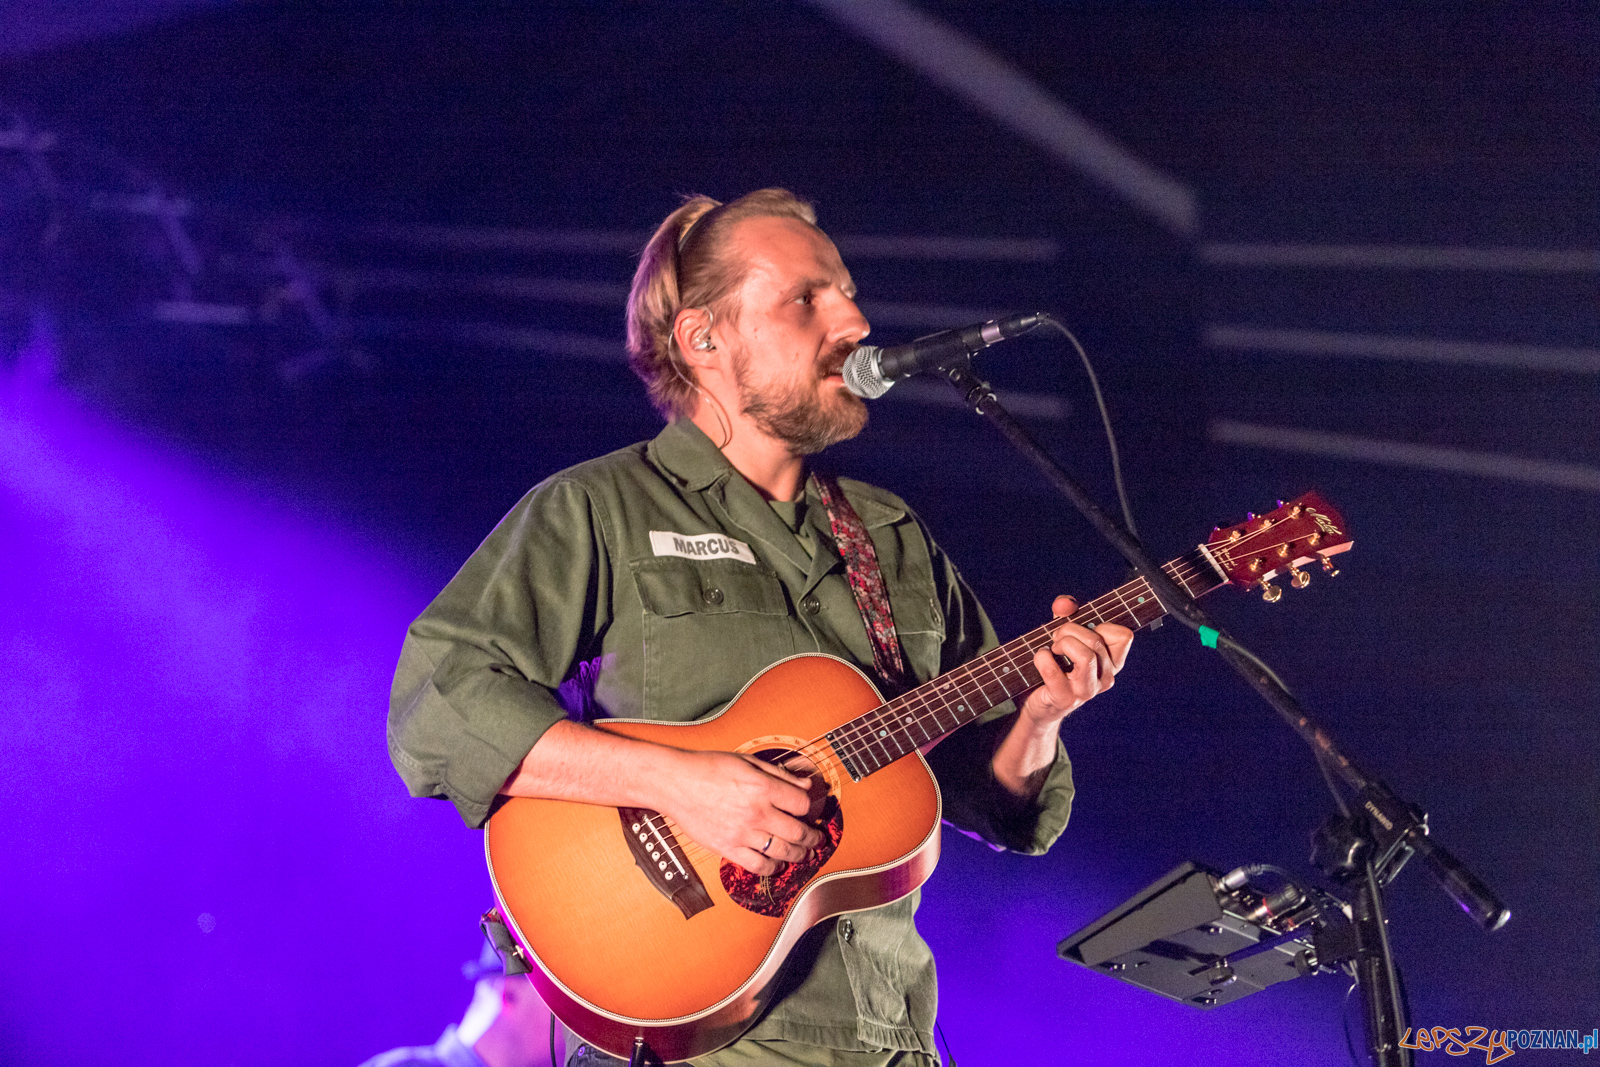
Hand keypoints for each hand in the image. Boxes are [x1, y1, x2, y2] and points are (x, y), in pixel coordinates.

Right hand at [657, 750, 822, 875]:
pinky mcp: (727, 848)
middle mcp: (755, 813)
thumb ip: (779, 774)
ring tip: (803, 852)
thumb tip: (805, 784)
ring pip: (783, 852)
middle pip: (798, 832)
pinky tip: (776, 863)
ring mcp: (741, 834)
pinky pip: (758, 866)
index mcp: (761, 788)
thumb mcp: (747, 761)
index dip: (809, 807)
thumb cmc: (708, 767)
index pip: (801, 804)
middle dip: (813, 837)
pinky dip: (772, 868)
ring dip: (799, 854)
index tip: (808, 810)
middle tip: (817, 838)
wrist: (675, 783)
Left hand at [1018, 594, 1132, 727]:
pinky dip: (1042, 657)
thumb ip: (1067, 612)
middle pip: (1096, 640)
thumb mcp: (1064, 633)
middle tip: (1056, 637)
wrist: (1040, 702)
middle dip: (1069, 630)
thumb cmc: (1057, 664)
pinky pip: (1053, 670)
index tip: (1083, 631)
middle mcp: (1106, 678)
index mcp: (1113, 663)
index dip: (1100, 625)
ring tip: (1053, 649)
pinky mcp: (1065, 699)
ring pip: (1085, 656)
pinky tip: (1041, 657)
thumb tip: (1065, 604)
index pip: (1124, 636)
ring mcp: (1087, 691)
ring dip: (1062, 644)